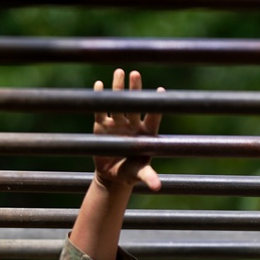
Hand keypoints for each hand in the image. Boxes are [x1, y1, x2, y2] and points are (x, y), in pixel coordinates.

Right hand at [93, 68, 163, 193]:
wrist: (112, 176)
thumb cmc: (131, 173)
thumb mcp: (140, 174)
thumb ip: (148, 176)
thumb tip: (157, 186)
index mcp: (147, 133)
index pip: (154, 115)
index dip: (157, 104)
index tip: (161, 91)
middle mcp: (133, 124)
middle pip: (136, 103)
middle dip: (135, 89)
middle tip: (135, 74)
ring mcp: (117, 123)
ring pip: (118, 102)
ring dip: (118, 88)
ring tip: (119, 72)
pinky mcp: (102, 125)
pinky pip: (101, 110)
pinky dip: (100, 98)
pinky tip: (99, 85)